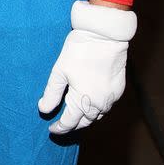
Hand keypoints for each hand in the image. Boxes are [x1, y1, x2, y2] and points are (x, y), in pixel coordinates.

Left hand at [38, 1, 136, 134]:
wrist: (105, 36)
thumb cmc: (79, 51)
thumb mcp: (59, 72)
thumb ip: (52, 94)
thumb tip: (44, 110)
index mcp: (83, 101)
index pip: (70, 122)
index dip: (60, 128)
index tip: (52, 129)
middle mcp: (100, 104)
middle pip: (85, 122)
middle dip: (73, 125)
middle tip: (62, 124)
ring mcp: (112, 97)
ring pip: (97, 116)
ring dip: (86, 118)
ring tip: (75, 115)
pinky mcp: (119, 89)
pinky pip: (107, 106)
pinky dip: (97, 109)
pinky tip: (90, 103)